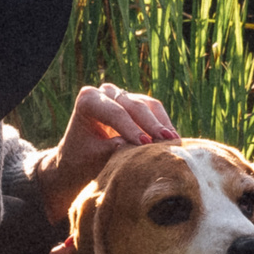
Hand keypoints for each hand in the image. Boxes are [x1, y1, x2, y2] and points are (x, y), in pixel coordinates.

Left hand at [33, 83, 178, 219]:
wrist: (79, 161)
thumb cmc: (83, 161)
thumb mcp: (96, 157)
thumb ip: (116, 148)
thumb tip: (142, 145)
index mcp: (88, 101)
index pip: (115, 112)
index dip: (131, 128)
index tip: (145, 144)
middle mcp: (104, 92)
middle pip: (133, 105)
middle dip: (150, 124)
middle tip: (166, 141)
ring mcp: (121, 95)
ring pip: (147, 105)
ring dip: (161, 123)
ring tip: (173, 141)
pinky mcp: (135, 103)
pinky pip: (154, 109)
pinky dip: (163, 124)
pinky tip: (174, 139)